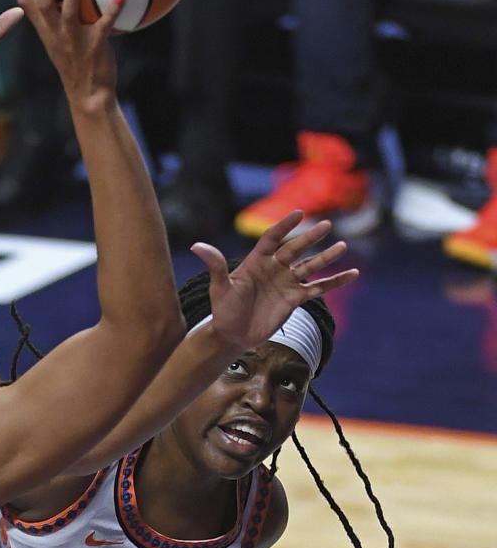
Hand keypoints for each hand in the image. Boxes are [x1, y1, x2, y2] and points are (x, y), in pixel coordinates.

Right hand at [9, 0, 122, 110]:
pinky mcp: (95, 47)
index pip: (26, 4)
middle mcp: (57, 35)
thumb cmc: (74, 65)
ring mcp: (75, 41)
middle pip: (45, 6)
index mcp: (46, 32)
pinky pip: (104, 26)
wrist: (88, 96)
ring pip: (69, 14)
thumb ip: (52, 20)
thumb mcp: (57, 42)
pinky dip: (112, 11)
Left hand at [190, 210, 358, 350]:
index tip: (298, 213)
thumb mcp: (219, 287)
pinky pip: (318, 288)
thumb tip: (196, 245)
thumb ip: (215, 265)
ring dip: (326, 257)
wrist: (232, 334)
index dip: (284, 226)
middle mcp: (274, 269)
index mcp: (256, 261)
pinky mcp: (294, 299)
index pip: (272, 238)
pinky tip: (352, 274)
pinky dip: (334, 282)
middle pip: (295, 249)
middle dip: (310, 238)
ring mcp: (286, 283)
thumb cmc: (223, 309)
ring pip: (310, 267)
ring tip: (343, 246)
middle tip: (326, 224)